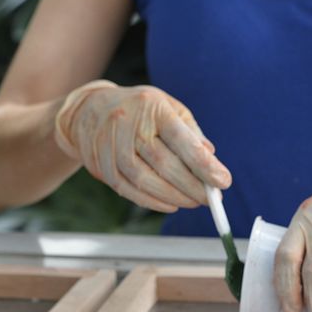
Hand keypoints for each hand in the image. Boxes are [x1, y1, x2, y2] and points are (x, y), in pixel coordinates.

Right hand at [54, 80, 230, 211]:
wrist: (88, 109)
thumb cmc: (140, 110)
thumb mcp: (169, 109)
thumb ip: (191, 133)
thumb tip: (211, 159)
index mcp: (152, 107)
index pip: (182, 140)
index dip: (204, 164)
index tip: (223, 182)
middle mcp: (128, 124)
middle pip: (164, 164)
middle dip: (192, 187)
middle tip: (211, 199)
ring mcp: (110, 144)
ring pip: (144, 180)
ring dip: (173, 197)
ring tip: (193, 203)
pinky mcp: (100, 163)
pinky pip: (127, 189)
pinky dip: (152, 202)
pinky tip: (170, 205)